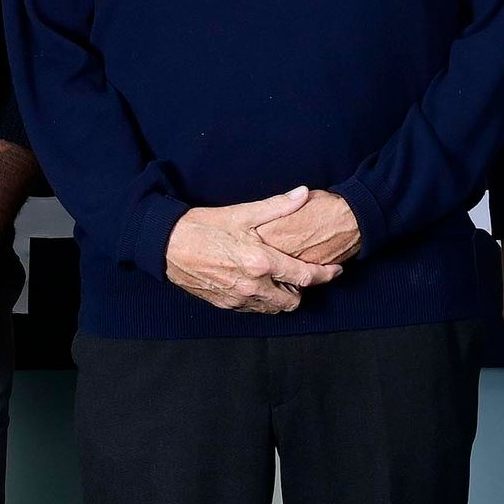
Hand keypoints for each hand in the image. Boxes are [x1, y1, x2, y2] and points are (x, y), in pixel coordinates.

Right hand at [165, 188, 344, 312]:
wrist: (167, 246)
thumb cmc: (204, 226)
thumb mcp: (242, 212)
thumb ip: (277, 206)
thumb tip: (303, 193)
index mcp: (261, 262)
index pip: (305, 276)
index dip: (325, 275)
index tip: (336, 271)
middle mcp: (253, 285)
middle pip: (293, 300)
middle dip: (302, 290)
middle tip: (301, 273)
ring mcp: (239, 298)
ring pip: (274, 308)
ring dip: (283, 297)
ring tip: (282, 279)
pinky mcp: (226, 305)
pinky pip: (255, 309)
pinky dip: (263, 301)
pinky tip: (260, 284)